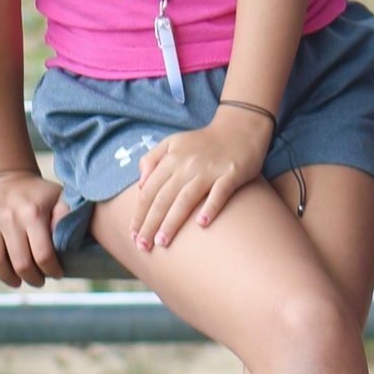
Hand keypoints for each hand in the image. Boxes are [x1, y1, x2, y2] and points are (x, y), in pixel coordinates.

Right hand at [0, 170, 63, 285]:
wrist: (7, 173)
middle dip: (31, 278)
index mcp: (34, 212)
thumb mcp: (58, 197)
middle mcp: (10, 215)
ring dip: (7, 278)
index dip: (51, 270)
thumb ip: (66, 217)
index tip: (56, 275)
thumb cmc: (36, 192)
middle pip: (19, 262)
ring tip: (16, 281)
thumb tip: (68, 240)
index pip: (43, 254)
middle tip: (37, 282)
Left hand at [126, 105, 273, 250]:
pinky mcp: (231, 173)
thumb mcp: (173, 141)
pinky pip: (220, 192)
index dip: (139, 214)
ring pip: (186, 198)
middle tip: (143, 246)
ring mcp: (210, 169)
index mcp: (172, 158)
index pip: (149, 191)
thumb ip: (152, 159)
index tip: (133, 236)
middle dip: (151, 224)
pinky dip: (210, 207)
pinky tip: (202, 224)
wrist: (240, 126)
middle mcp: (188, 164)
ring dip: (172, 222)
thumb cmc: (204, 141)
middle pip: (164, 198)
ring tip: (162, 242)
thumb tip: (140, 185)